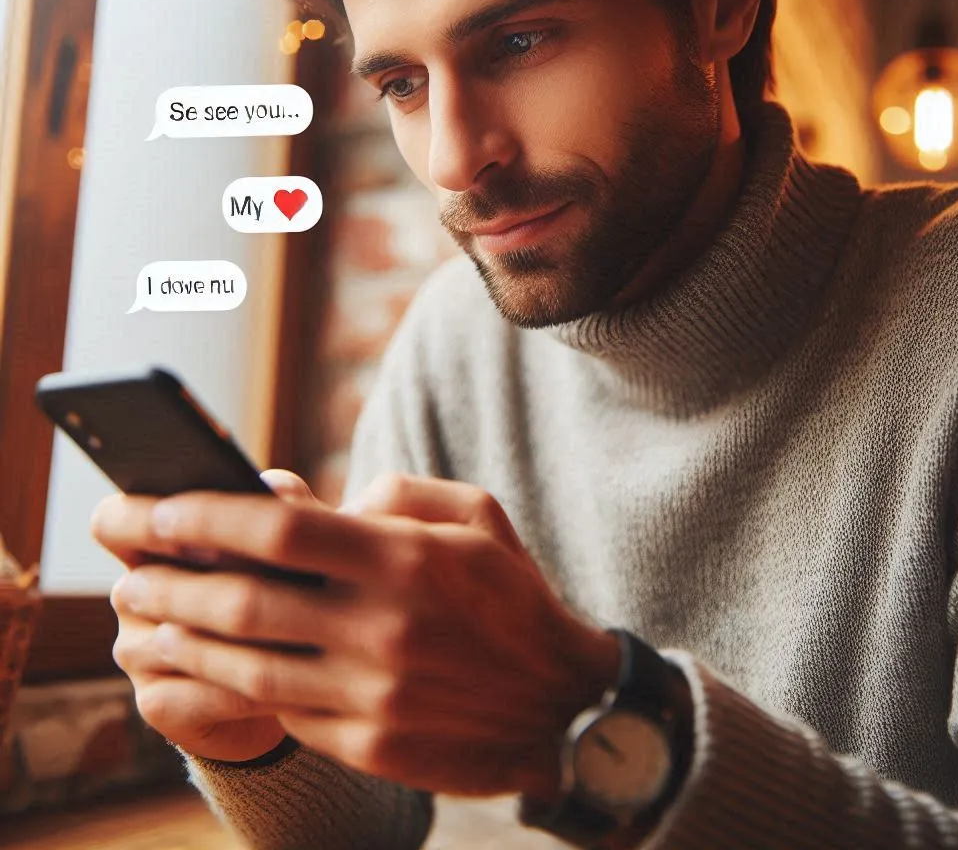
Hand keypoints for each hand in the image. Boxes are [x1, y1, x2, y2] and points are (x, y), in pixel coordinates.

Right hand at [92, 470, 321, 762]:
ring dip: (234, 640)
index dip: (138, 520)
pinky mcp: (157, 704)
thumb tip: (279, 487)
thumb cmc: (292, 590)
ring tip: (297, 635)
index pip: (114, 523)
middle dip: (209, 581)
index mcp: (155, 544)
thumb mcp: (296, 544)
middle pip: (144, 585)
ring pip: (172, 642)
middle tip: (266, 577)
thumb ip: (287, 507)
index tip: (183, 516)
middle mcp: (134, 596)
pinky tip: (287, 683)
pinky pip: (191, 694)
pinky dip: (242, 687)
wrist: (297, 675)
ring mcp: (138, 653)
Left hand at [98, 472, 619, 796]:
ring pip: (243, 663)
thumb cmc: (513, 598)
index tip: (156, 506)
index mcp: (405, 559)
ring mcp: (370, 691)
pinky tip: (180, 670)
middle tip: (120, 562)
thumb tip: (326, 503)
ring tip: (135, 614)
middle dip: (165, 576)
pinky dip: (216, 689)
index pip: (280, 531)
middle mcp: (381, 626)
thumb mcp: (478, 517)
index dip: (206, 516)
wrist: (561, 707)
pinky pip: (272, 713)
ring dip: (176, 635)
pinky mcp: (365, 741)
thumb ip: (400, 492)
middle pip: (242, 599)